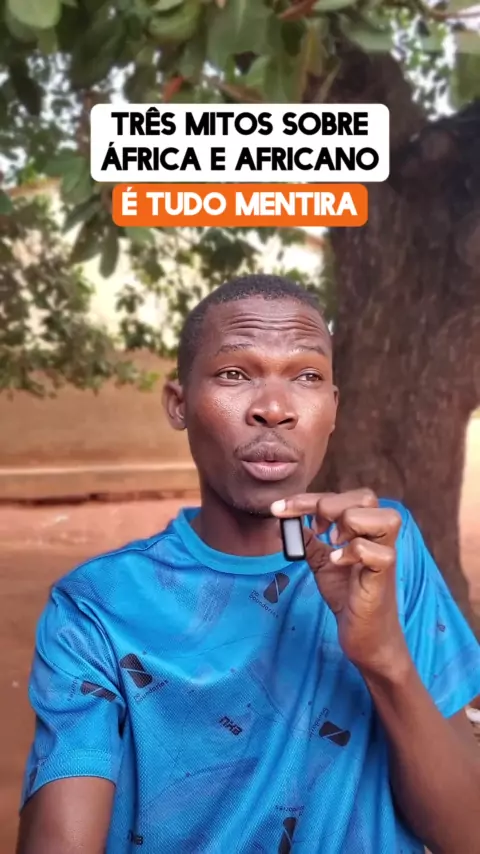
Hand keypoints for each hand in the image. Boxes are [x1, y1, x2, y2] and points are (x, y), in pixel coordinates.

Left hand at [271, 489, 409, 677]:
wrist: (364, 636)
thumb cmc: (348, 595)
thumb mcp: (322, 562)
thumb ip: (308, 540)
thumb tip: (283, 521)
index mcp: (363, 528)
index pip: (340, 497)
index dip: (307, 498)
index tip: (278, 509)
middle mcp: (378, 537)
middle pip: (366, 497)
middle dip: (330, 504)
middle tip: (316, 526)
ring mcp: (385, 555)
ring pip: (385, 518)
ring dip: (351, 522)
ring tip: (332, 541)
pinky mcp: (384, 577)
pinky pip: (378, 553)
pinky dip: (354, 551)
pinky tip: (337, 561)